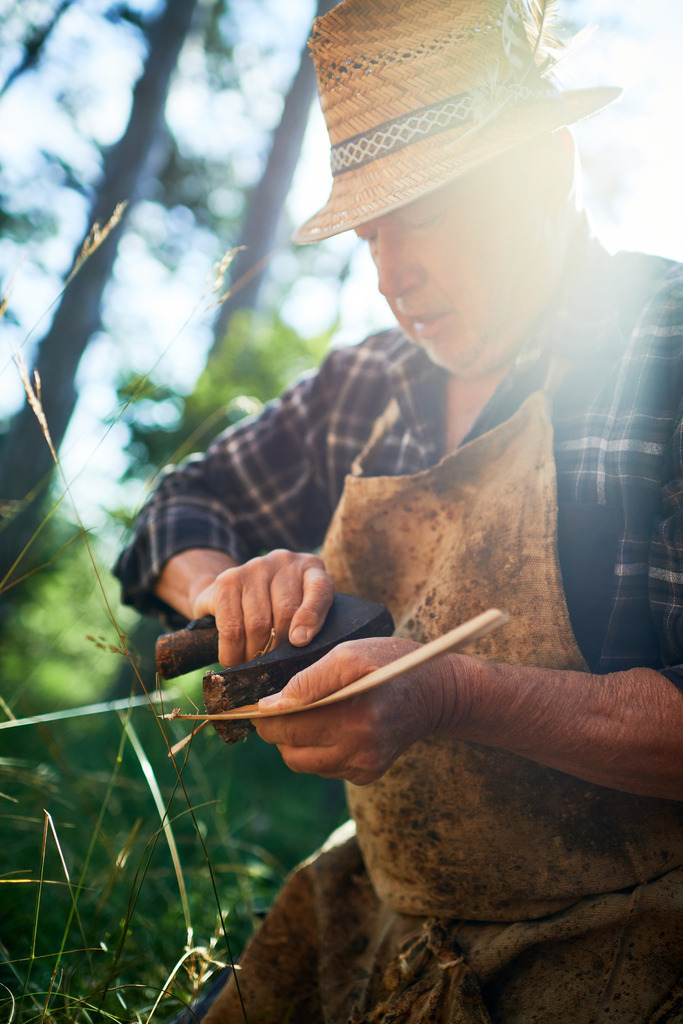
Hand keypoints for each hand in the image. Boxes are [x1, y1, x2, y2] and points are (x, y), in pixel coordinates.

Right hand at [190, 549, 333, 666]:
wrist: (231, 591)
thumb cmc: (277, 610)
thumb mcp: (302, 612)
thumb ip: (310, 623)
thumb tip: (299, 644)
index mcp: (311, 568)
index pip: (320, 590)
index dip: (311, 616)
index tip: (299, 642)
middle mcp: (285, 561)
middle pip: (286, 612)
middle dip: (278, 648)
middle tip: (271, 666)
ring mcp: (255, 567)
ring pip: (258, 622)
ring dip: (254, 653)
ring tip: (252, 665)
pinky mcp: (227, 579)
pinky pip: (231, 625)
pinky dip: (232, 650)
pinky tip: (233, 659)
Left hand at [252, 636, 455, 784]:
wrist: (436, 692)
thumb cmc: (391, 662)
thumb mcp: (350, 654)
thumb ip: (307, 680)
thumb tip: (270, 705)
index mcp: (356, 717)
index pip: (287, 728)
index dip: (265, 716)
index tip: (258, 702)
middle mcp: (361, 750)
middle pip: (290, 750)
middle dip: (278, 728)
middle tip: (281, 705)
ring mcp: (365, 767)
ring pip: (302, 762)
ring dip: (296, 740)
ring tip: (309, 712)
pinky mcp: (368, 774)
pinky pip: (324, 766)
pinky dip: (318, 748)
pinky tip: (332, 725)